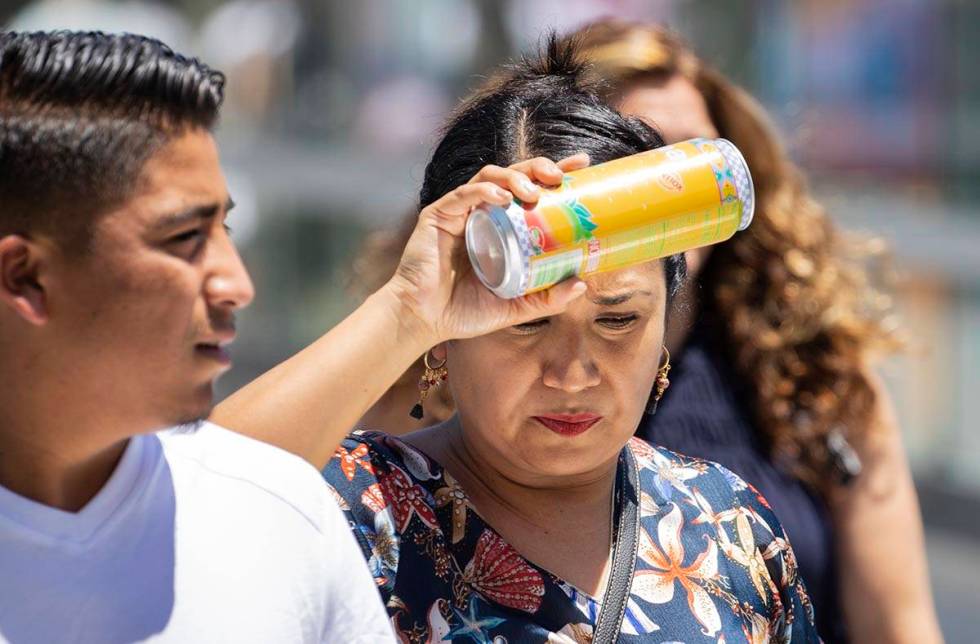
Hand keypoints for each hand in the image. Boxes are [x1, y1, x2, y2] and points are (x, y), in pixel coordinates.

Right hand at [386, 153, 590, 346]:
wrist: (423, 320)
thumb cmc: (464, 312)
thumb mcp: (515, 307)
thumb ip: (546, 299)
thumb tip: (582, 283)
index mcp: (502, 228)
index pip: (531, 190)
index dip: (555, 174)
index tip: (581, 167)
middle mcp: (483, 213)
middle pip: (514, 175)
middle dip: (539, 167)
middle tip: (560, 176)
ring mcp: (460, 212)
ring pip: (490, 176)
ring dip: (515, 178)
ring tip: (533, 193)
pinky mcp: (439, 215)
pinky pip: (463, 194)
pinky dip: (485, 190)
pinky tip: (502, 197)